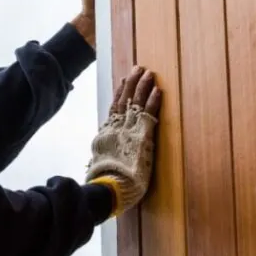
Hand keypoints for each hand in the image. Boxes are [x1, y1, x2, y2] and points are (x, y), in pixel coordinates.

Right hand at [86, 66, 162, 216]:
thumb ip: (101, 158)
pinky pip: (149, 113)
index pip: (114, 109)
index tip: (124, 81)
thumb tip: (97, 161)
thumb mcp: (99, 166)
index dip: (120, 94)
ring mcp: (129, 130)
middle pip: (124, 100)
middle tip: (138, 68)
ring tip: (148, 73)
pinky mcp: (142, 135)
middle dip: (132, 83)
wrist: (110, 187)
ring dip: (143, 86)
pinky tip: (158, 90)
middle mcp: (116, 128)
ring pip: (136, 102)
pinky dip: (153, 101)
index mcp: (106, 135)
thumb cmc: (104, 183)